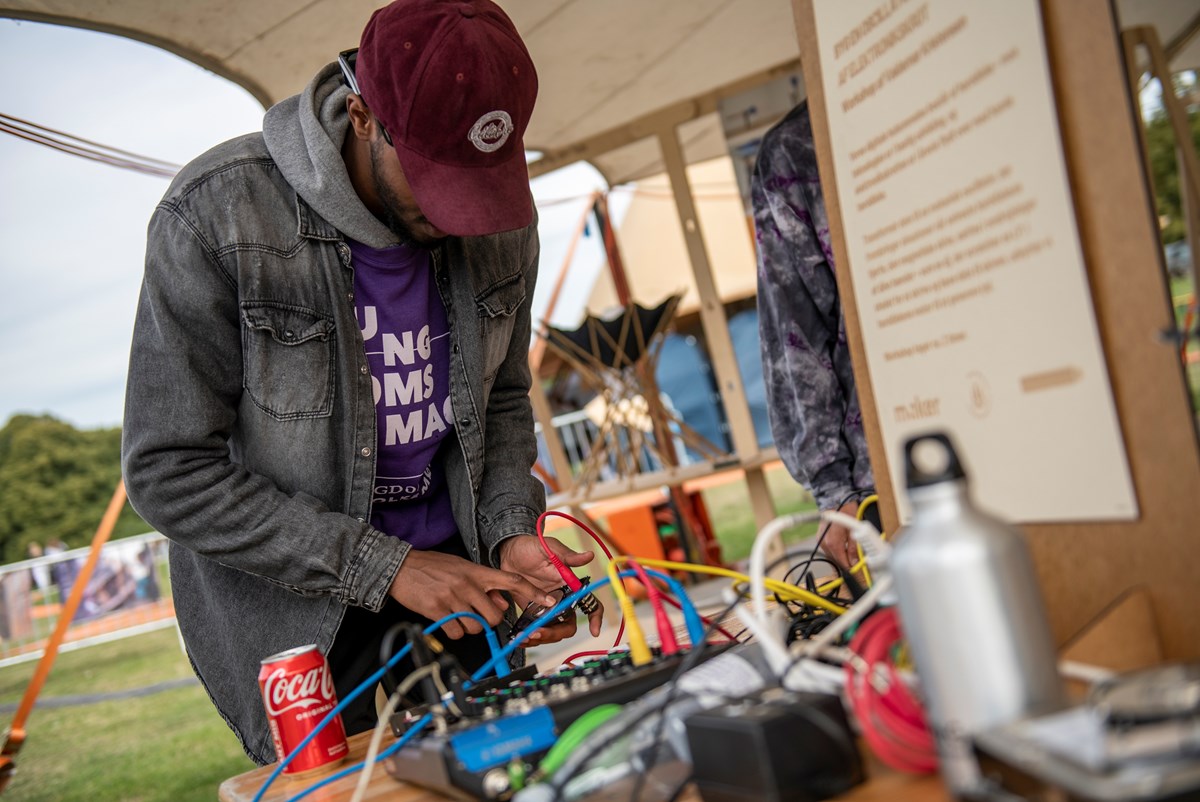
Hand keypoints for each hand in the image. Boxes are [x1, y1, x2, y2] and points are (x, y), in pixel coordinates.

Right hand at [389, 549, 555, 640]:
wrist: (401, 566)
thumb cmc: (433, 568)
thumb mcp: (463, 569)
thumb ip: (484, 585)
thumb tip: (503, 603)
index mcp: (477, 572)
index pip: (511, 581)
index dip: (532, 592)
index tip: (549, 600)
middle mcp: (467, 584)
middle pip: (495, 615)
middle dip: (489, 621)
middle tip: (477, 615)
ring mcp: (452, 597)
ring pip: (476, 626)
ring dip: (470, 627)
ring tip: (457, 614)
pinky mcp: (437, 610)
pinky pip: (456, 632)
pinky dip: (453, 630)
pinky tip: (446, 619)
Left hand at [498, 535, 603, 643]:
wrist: (507, 553)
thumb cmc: (531, 547)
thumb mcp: (549, 549)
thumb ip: (568, 556)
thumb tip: (590, 555)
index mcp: (570, 586)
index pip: (589, 603)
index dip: (595, 618)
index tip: (593, 631)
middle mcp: (561, 600)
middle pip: (568, 625)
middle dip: (555, 633)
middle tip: (537, 632)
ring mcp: (546, 608)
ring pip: (551, 631)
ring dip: (541, 638)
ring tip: (524, 636)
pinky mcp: (531, 612)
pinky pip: (535, 630)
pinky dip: (529, 638)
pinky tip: (519, 637)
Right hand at [819, 500, 862, 572]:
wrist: (835, 499)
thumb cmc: (846, 511)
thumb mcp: (854, 530)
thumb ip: (854, 549)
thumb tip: (854, 562)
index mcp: (833, 542)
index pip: (842, 562)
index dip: (850, 569)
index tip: (857, 572)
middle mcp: (824, 543)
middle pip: (836, 560)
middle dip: (846, 563)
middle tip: (856, 564)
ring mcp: (820, 540)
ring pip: (832, 556)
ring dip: (841, 557)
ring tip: (850, 554)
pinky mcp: (820, 538)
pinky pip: (829, 550)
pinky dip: (836, 551)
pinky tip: (843, 548)